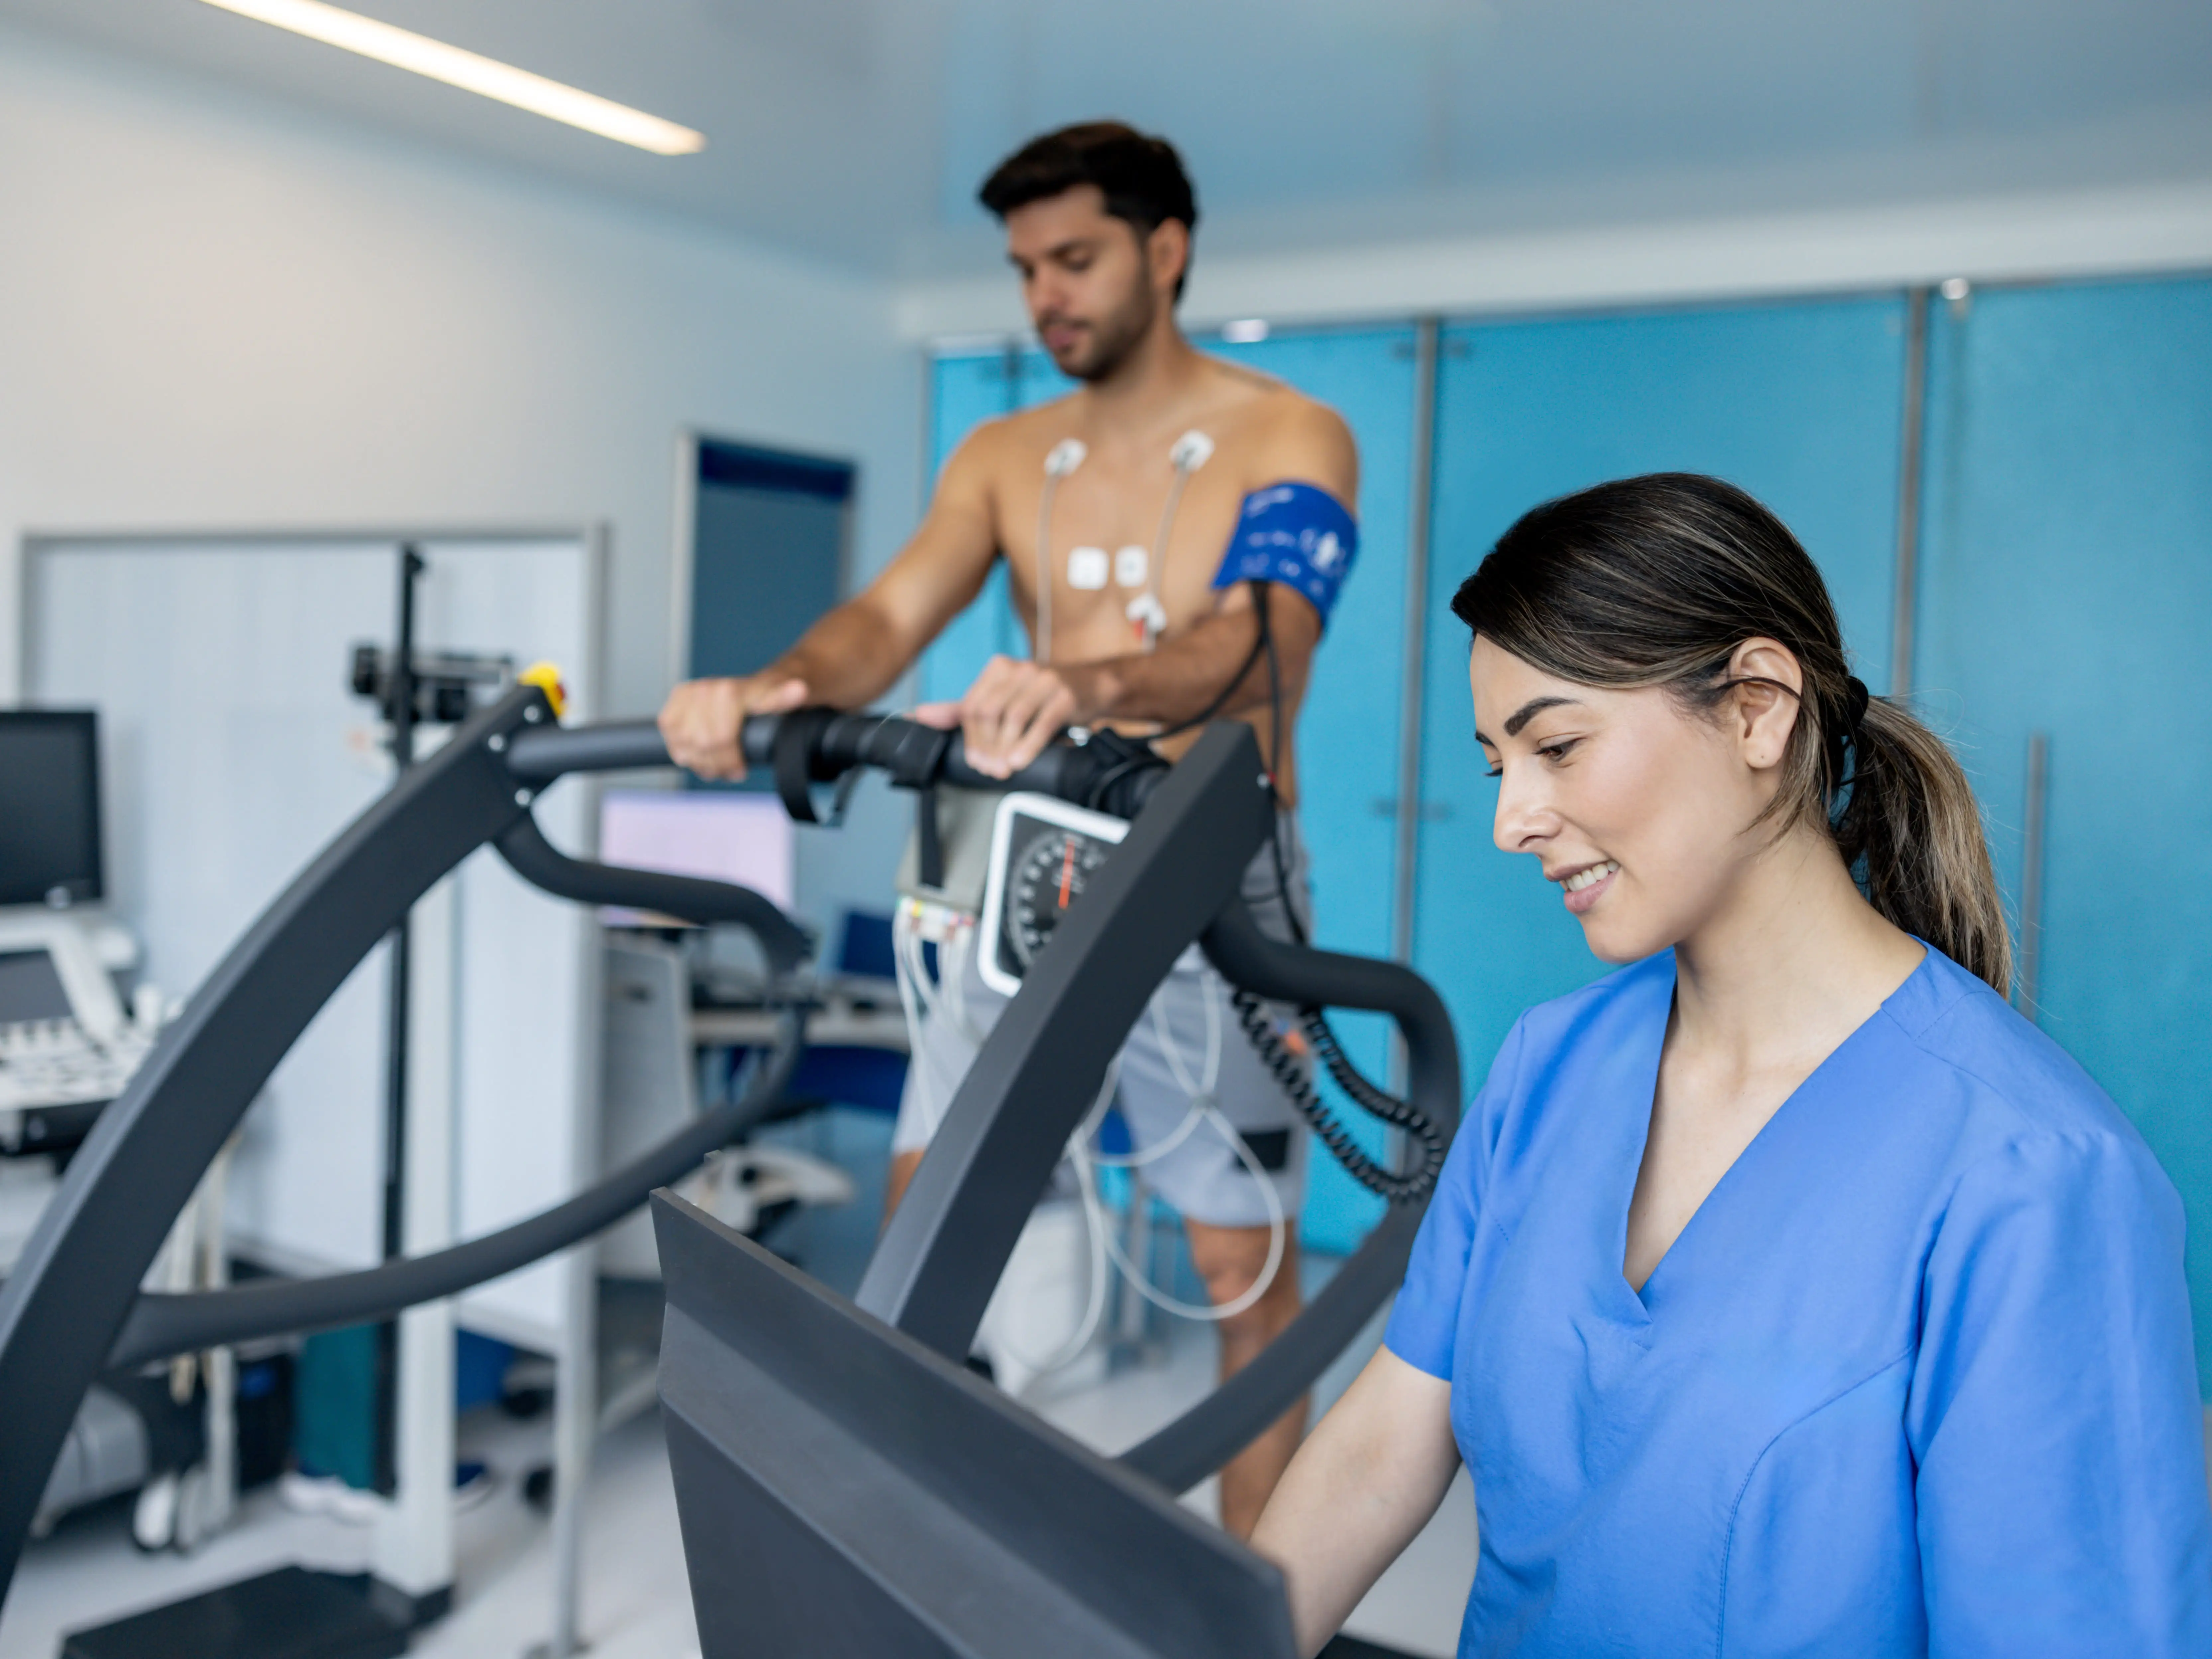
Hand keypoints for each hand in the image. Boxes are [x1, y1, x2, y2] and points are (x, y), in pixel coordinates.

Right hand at [656, 673, 809, 779]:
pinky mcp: (675, 701)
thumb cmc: (768, 699)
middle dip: (716, 764)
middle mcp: (705, 689)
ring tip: (716, 762)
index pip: (718, 739)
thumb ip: (783, 699)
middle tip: (730, 769)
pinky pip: (669, 734)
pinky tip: (698, 752)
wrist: (757, 687)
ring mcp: (688, 694)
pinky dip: (682, 749)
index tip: (740, 769)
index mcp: (728, 691)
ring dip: (699, 760)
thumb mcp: (780, 702)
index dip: (729, 760)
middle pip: (701, 745)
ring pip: (682, 744)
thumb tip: (799, 690)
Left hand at [914, 654, 1102, 778]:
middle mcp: (1020, 669)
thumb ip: (963, 708)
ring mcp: (1044, 680)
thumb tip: (920, 715)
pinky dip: (1029, 745)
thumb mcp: (1004, 697)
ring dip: (1005, 749)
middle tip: (988, 768)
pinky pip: (1042, 723)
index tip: (974, 760)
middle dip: (985, 745)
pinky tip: (1020, 761)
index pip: (972, 705)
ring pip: (1013, 717)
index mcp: (999, 668)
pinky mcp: (1065, 695)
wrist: (1093, 685)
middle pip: (990, 712)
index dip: (970, 737)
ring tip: (1003, 769)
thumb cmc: (1045, 695)